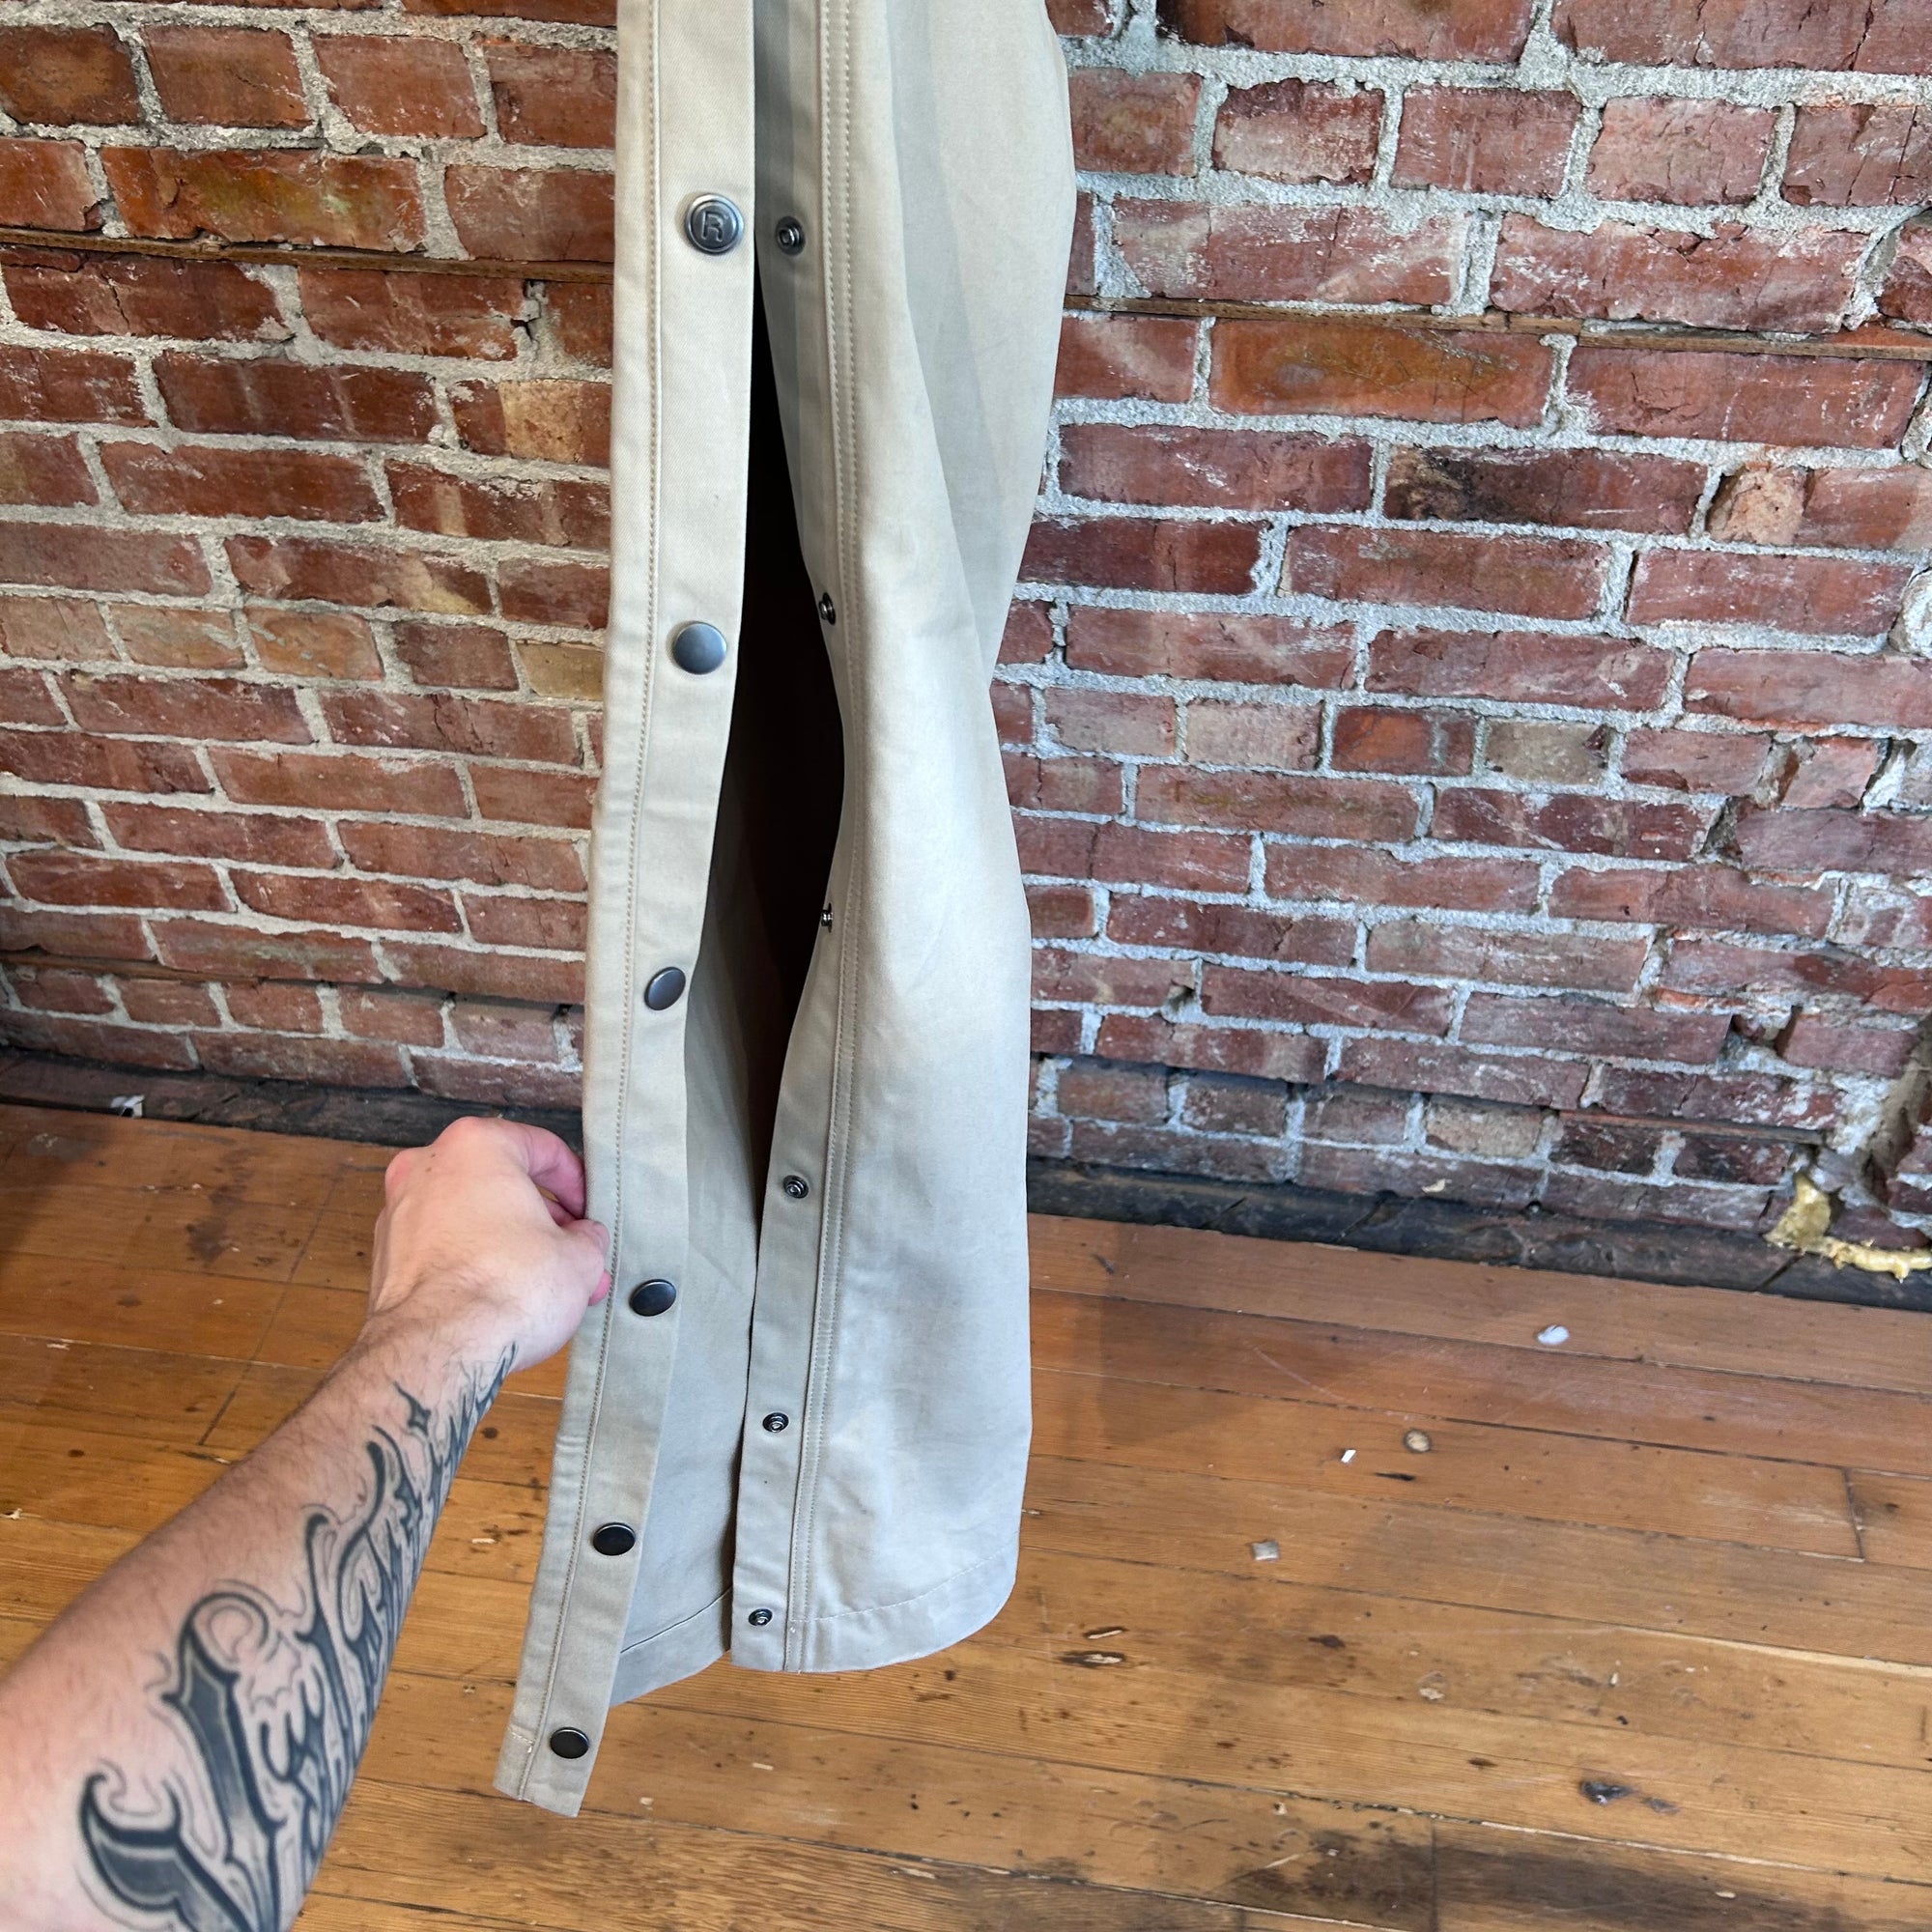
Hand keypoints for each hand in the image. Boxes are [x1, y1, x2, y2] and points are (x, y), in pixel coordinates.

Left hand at [364, 1116, 610, 1372]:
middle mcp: (427, 1168)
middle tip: (575, 1254)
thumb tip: (584, 1240)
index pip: (542, 1148)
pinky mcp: (387, 1257)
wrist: (438, 1349)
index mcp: (476, 1146)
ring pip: (472, 1218)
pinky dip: (475, 1265)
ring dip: (512, 1246)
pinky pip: (444, 1249)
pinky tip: (505, 1299)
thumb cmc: (506, 1288)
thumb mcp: (578, 1258)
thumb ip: (587, 1239)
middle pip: (502, 1184)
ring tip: (547, 1287)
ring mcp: (399, 1212)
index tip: (589, 1212)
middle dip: (545, 1223)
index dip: (577, 1183)